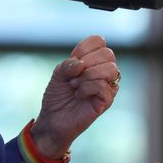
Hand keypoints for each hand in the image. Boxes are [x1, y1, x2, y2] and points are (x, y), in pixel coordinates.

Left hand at [31, 35, 120, 158]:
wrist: (52, 120)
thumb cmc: (57, 97)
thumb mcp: (58, 75)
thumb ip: (68, 65)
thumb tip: (80, 63)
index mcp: (92, 61)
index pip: (99, 41)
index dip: (84, 47)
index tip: (72, 59)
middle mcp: (103, 72)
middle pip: (108, 53)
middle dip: (87, 62)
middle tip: (73, 76)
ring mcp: (107, 87)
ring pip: (110, 68)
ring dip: (88, 75)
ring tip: (75, 85)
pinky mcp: (107, 101)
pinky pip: (104, 86)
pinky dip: (87, 88)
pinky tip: (79, 95)